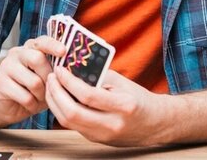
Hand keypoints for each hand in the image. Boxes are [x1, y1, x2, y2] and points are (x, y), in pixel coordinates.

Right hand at [0, 36, 65, 124]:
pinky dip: (32, 105)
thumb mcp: (47, 78)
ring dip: (41, 95)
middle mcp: (17, 53)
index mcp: (30, 48)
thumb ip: (56, 70)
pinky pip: (25, 97)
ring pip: (33, 81)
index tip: (63, 51)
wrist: (10, 106)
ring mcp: (7, 67)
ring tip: (39, 97)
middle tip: (51, 87)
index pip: (41, 41)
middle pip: (37, 59)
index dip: (52, 45)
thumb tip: (72, 71)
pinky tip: (29, 104)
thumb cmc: (34, 90)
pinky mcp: (1, 83)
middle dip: (48, 77)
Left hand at [46, 68, 166, 146]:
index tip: (59, 69)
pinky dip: (61, 110)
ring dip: (54, 102)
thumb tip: (71, 66)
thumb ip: (96, 75)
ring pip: (68, 122)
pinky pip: (72, 125)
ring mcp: (103, 135)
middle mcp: (112, 124)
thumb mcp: (120, 82)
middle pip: (72, 113)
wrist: (155, 123)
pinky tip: (58, 97)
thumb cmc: (137, 98)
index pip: (87, 95)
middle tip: (51, 77)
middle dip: (56, 93)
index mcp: (123, 106)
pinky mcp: (96, 139)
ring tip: (51, 86)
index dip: (68, 81)